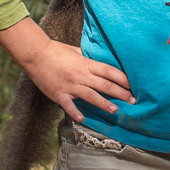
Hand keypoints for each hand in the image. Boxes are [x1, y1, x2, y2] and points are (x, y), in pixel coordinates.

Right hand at [0, 18, 134, 122]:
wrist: (35, 54)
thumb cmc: (56, 50)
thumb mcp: (76, 51)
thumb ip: (88, 57)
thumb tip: (101, 59)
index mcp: (86, 63)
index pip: (109, 71)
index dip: (123, 79)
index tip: (133, 85)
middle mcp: (81, 75)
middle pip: (105, 85)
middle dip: (121, 93)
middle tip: (133, 100)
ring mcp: (70, 86)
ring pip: (91, 96)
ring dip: (104, 104)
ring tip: (115, 110)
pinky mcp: (59, 94)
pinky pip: (69, 105)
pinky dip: (75, 112)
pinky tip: (82, 119)